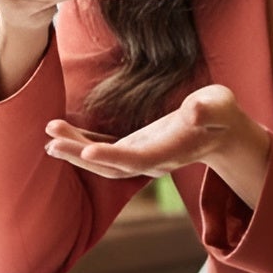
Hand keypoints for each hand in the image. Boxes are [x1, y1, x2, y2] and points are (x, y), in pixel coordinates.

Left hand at [45, 85, 270, 209]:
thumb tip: (194, 110)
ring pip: (104, 160)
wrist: (222, 132)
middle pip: (112, 166)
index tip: (88, 150)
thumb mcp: (220, 106)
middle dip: (81, 156)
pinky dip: (84, 142)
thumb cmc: (221, 115)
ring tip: (50, 135)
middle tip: (52, 143)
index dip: (113, 156)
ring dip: (76, 150)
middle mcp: (152, 159)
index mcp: (171, 151)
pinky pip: (105, 149)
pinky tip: (62, 133)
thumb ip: (209, 109)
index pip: (138, 159)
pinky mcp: (135, 146)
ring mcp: (142, 155)